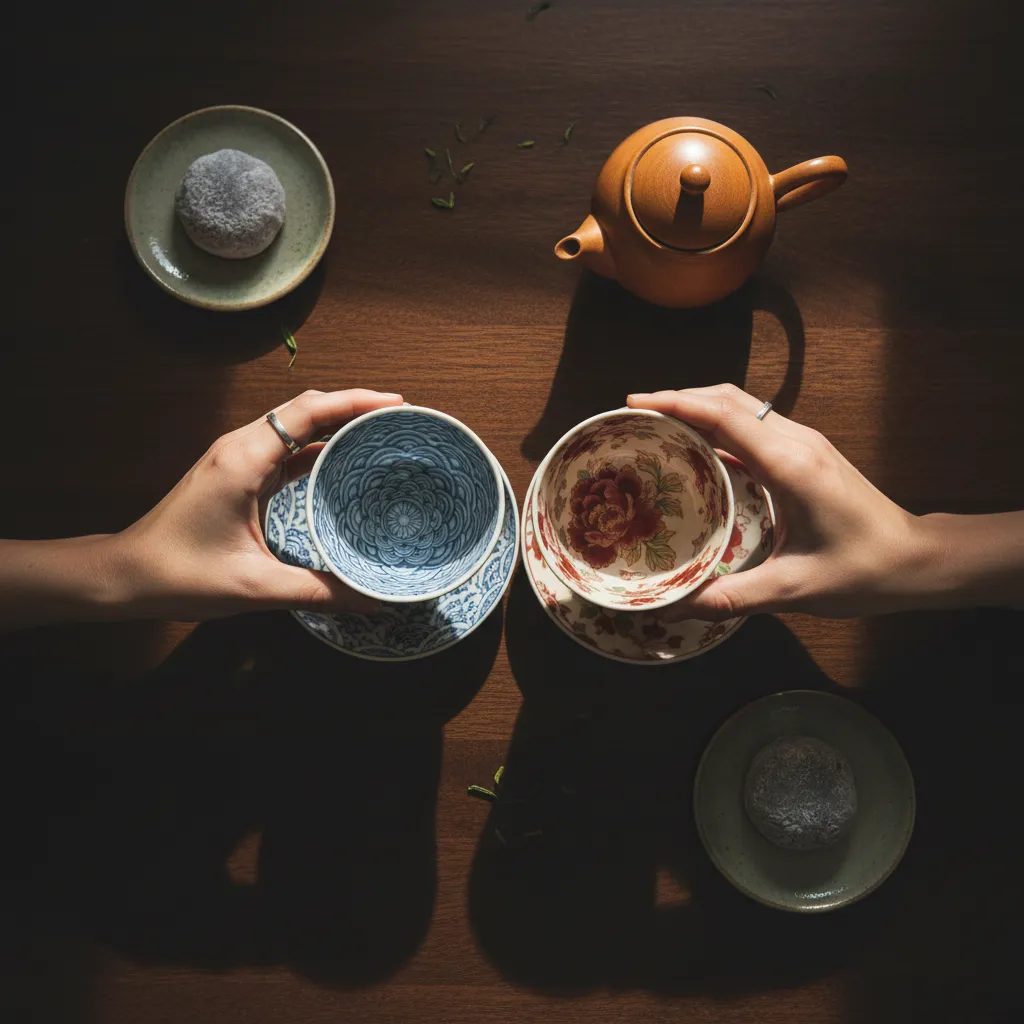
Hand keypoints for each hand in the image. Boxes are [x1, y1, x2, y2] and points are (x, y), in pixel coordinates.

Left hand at [109, 388, 403, 620]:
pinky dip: (319, 445)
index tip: (396, 404)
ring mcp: (238, 458)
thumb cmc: (180, 575)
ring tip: (381, 431)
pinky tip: (345, 459)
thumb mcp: (255, 587)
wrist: (127, 575)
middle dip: (355, 405)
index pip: (307, 412)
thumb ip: (317, 591)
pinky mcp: (238, 473)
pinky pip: (287, 448)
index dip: (354, 402)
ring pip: (297, 424)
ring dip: (338, 422)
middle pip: (306, 408)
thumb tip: (373, 599)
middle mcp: (240, 448)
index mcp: (243, 460)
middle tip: (400, 417)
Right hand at [627, 384, 925, 619]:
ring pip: (740, 406)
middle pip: (728, 398)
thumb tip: (674, 606)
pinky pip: (752, 426)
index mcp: (790, 465)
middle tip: (633, 412)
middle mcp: (796, 442)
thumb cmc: (864, 572)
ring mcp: (804, 443)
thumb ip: (731, 597)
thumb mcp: (793, 590)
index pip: (724, 415)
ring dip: (697, 406)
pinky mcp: (805, 453)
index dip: (676, 403)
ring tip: (655, 423)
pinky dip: (717, 425)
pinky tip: (695, 447)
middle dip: (678, 397)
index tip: (634, 403)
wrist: (918, 560)